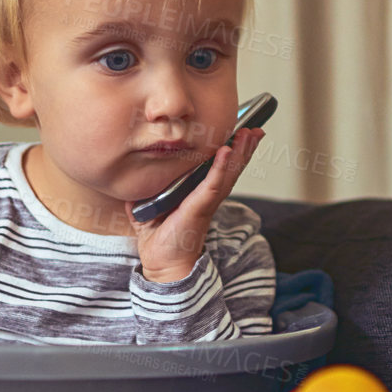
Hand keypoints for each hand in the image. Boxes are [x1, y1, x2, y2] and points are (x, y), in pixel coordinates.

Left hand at [125, 127, 263, 282]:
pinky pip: (213, 183)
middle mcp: (207, 196)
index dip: (231, 150)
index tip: (242, 132)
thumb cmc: (158, 237)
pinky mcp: (201, 208)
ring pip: (228, 172)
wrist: (160, 263)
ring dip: (239, 151)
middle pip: (231, 167)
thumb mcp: (147, 206)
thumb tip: (135, 172)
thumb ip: (145, 188)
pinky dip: (221, 167)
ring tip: (250, 133)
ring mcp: (207, 201)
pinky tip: (226, 151)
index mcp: (198, 193)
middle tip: (256, 128)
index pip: (219, 168)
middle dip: (244, 147)